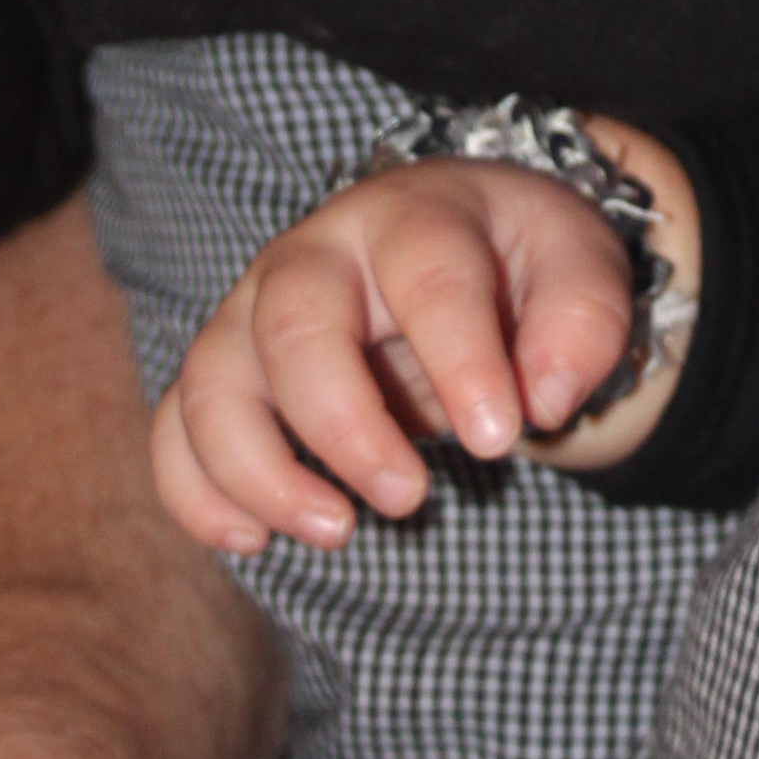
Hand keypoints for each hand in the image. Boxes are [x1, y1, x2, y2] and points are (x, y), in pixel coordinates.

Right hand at [153, 143, 695, 556]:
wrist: (457, 239)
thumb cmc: (516, 259)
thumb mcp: (578, 266)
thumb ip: (582, 321)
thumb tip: (542, 399)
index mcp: (412, 217)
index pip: (427, 274)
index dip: (461, 359)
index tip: (502, 439)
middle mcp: (315, 255)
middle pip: (293, 321)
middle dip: (343, 424)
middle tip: (410, 498)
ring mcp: (255, 311)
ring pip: (213, 378)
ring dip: (257, 467)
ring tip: (336, 532)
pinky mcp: (227, 369)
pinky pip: (176, 427)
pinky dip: (193, 490)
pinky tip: (250, 541)